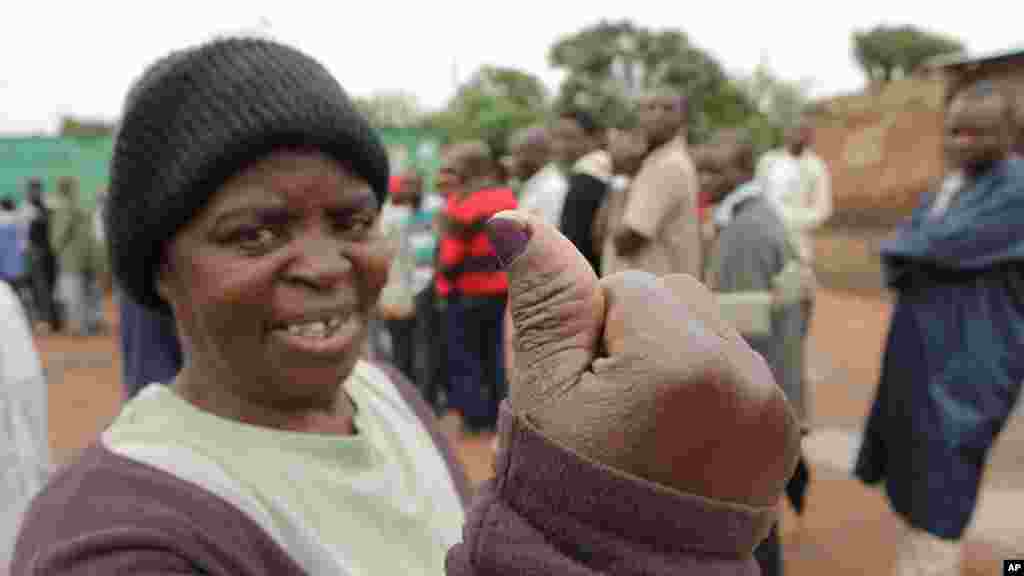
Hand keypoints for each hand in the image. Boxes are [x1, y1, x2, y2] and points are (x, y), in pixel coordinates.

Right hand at [487, 211, 799, 506]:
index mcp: (682, 361)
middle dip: (636, 338)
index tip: (589, 396)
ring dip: (672, 359)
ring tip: (644, 428)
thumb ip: (542, 298)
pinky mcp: (781, 431)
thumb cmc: (566, 484)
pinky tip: (677, 437)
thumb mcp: (543, 388)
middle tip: (611, 410)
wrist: (615, 573)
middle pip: (677, 297)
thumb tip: (511, 216)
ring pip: (707, 329)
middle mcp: (746, 376)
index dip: (592, 336)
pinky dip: (704, 388)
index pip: (628, 286)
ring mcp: (772, 407)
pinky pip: (735, 369)